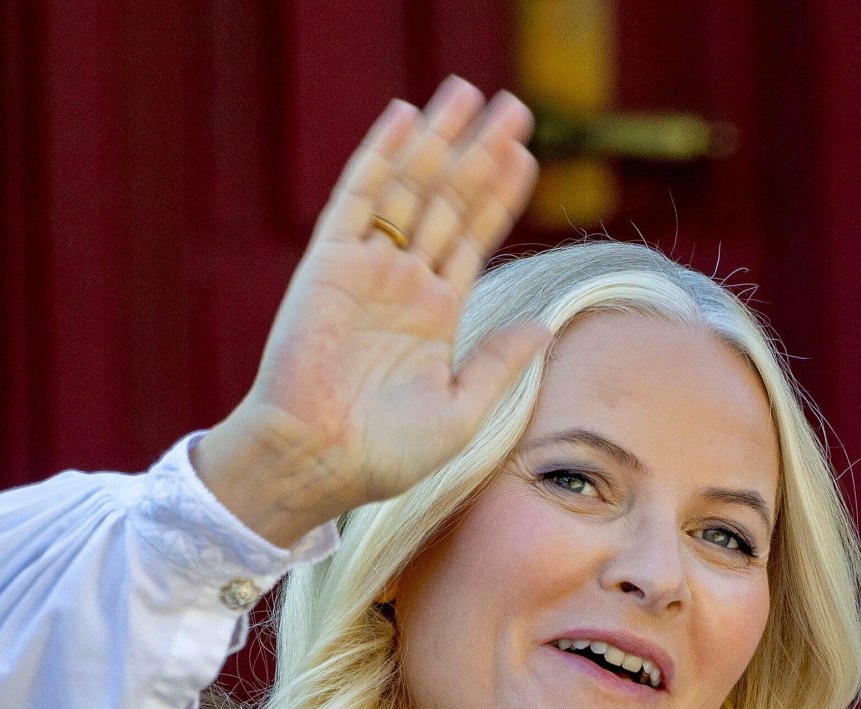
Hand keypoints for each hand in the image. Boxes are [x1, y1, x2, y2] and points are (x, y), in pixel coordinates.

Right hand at [203, 76, 546, 535]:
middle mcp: (402, 285)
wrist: (316, 461)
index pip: (473, 240)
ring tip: (469, 94)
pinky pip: (356, 198)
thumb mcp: (461, 413)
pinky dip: (380, 156)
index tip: (529, 156)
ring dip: (438, 141)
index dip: (500, 197)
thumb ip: (498, 364)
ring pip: (408, 188)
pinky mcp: (329, 265)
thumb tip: (544, 323)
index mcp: (434, 316)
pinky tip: (407, 117)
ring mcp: (366, 270)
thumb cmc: (384, 455)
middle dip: (480, 154)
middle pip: (448, 202)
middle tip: (515, 107)